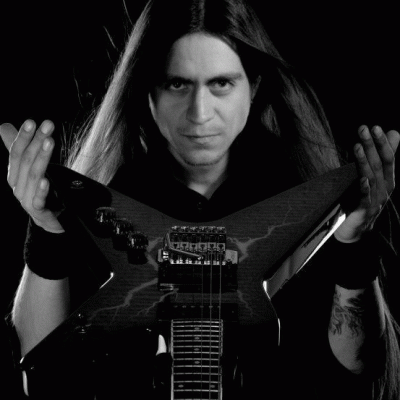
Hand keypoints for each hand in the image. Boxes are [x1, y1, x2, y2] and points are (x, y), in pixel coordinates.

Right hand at [0, 120, 63, 232]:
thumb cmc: (37, 189)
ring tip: (50, 142)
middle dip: (36, 141)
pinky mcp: (39, 212)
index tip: (32, 121)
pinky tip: (46, 181)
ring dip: (42, 157)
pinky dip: (41, 191)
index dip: (23, 137)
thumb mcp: (27, 167)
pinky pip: (38, 201)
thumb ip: (18, 148)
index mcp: (14, 174)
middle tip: (48, 125)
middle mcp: (17, 186)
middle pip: (26, 161)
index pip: (16, 153)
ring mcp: (27, 199)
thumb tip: (3, 125)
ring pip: (33, 176)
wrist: (48, 218)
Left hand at [335, 125, 398, 241]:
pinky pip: (365, 199)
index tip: (375, 127)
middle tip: (363, 128)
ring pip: (371, 178)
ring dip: (364, 162)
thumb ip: (383, 156)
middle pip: (378, 165)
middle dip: (372, 146)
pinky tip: (362, 180)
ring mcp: (375, 200)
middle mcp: (384, 189)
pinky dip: (364, 189)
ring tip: (357, 146)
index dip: (382, 143)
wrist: (358, 227)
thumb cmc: (366, 197)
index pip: (387, 158)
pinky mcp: (364, 211)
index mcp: (388, 179)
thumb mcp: (376, 175)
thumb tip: (394, 131)